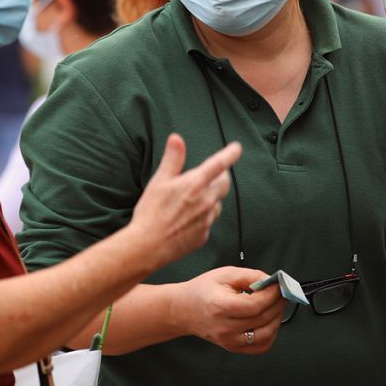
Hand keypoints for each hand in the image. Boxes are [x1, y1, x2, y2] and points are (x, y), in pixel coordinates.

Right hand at [129, 134, 239, 269]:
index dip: (230, 154)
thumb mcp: (159, 181)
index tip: (237, 148)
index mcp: (195, 184)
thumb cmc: (151, 212)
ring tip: (191, 201)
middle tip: (212, 176)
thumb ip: (172, 159)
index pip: (219, 164)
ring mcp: (206, 219)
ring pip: (217, 204)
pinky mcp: (203, 235)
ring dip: (210, 199)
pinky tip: (186, 219)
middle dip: (221, 177)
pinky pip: (208, 222)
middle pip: (224, 184)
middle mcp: (206, 200)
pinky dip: (202, 217)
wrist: (148, 246)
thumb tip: (176, 138)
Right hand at [171, 267, 286, 354]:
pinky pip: (260, 347)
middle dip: (278, 303)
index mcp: (221, 307)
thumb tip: (270, 281)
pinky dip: (271, 334)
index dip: (272, 295)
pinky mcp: (233, 347)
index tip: (278, 285)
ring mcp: (229, 340)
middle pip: (263, 319)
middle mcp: (225, 328)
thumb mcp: (225, 274)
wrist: (185, 309)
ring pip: (266, 335)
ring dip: (277, 319)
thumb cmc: (202, 290)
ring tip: (276, 305)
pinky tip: (269, 321)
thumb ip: (250, 276)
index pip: (255, 305)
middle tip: (281, 292)